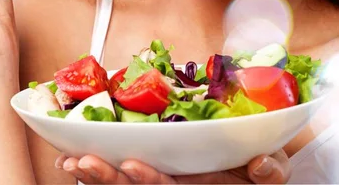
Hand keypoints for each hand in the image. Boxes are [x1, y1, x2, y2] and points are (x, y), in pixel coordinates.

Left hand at [55, 150, 290, 183]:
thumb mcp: (271, 171)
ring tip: (67, 161)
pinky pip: (116, 169)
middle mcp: (171, 184)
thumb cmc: (256, 167)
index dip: (150, 180)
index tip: (130, 165)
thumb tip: (262, 166)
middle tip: (82, 162)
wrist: (247, 160)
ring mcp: (157, 177)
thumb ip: (269, 172)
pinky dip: (91, 165)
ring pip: (119, 182)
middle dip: (107, 178)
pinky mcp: (145, 163)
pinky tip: (67, 156)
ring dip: (93, 173)